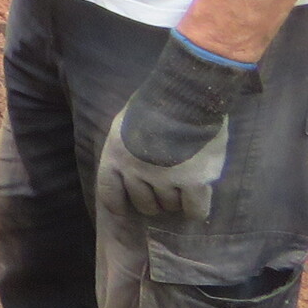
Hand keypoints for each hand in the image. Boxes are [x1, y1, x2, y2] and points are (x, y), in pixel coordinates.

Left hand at [99, 110, 227, 221]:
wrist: (185, 97)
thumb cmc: (154, 103)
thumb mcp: (125, 124)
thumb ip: (125, 147)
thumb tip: (130, 163)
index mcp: (115, 155)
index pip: (109, 192)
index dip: (118, 203)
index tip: (125, 208)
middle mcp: (135, 172)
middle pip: (143, 204)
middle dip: (154, 201)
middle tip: (165, 190)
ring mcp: (164, 179)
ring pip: (170, 206)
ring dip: (177, 199)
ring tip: (184, 182)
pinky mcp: (193, 183)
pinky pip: (194, 210)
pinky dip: (196, 209)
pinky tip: (198, 200)